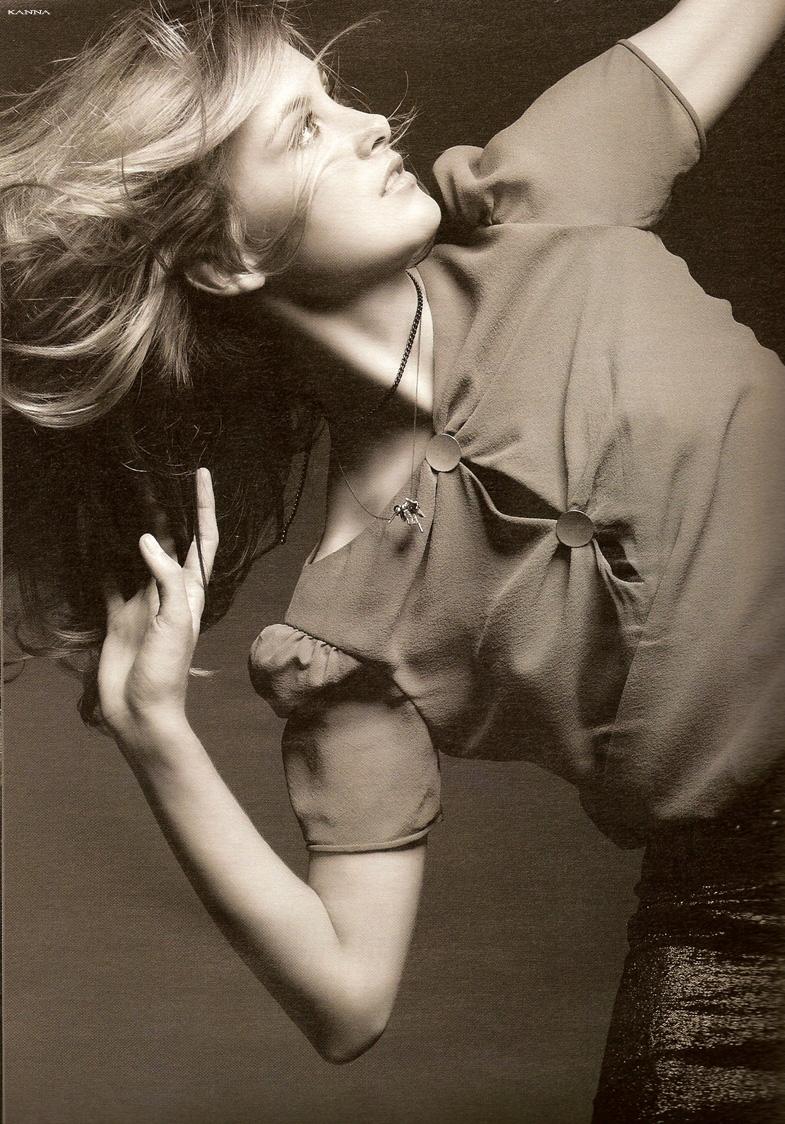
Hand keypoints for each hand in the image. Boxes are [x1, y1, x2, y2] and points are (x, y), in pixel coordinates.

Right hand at [98, 468, 218, 744]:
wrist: (142, 712)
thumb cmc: (167, 671)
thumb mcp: (175, 622)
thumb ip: (165, 579)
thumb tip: (148, 538)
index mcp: (191, 591)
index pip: (203, 539)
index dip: (204, 507)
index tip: (202, 473)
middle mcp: (169, 591)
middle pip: (169, 540)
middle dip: (164, 509)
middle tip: (148, 476)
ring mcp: (143, 603)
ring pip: (137, 556)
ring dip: (131, 528)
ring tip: (121, 498)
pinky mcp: (119, 616)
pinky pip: (109, 581)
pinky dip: (101, 560)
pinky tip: (92, 541)